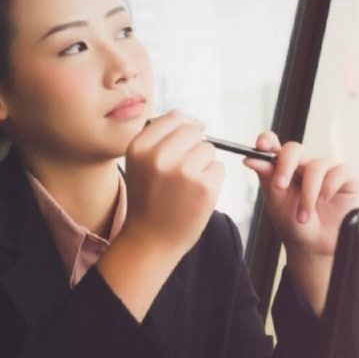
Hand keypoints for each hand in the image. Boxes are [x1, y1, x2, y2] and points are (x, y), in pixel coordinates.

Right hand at [122, 110, 224, 256]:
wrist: (151, 240)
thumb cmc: (149, 200)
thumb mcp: (141, 163)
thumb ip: (160, 137)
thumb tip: (191, 119)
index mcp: (140, 147)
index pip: (174, 117)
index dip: (184, 129)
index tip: (183, 144)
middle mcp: (160, 156)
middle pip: (194, 131)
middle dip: (194, 146)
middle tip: (183, 170)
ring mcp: (184, 170)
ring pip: (208, 149)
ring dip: (203, 164)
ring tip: (186, 185)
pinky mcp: (205, 185)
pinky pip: (218, 168)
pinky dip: (212, 180)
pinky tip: (195, 195)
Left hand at [242, 131, 357, 256]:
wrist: (313, 245)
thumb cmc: (292, 223)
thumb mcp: (275, 200)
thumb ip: (266, 177)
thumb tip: (250, 159)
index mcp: (282, 167)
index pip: (273, 144)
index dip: (267, 139)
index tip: (261, 145)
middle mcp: (303, 164)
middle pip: (294, 149)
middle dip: (285, 165)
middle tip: (279, 186)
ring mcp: (325, 169)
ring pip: (316, 166)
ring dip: (307, 194)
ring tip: (303, 216)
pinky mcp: (345, 177)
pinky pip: (339, 172)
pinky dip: (329, 189)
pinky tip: (323, 202)